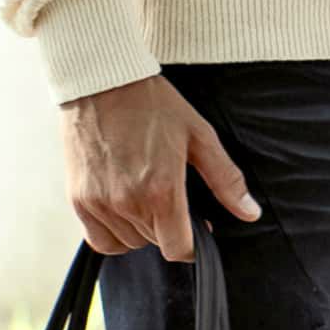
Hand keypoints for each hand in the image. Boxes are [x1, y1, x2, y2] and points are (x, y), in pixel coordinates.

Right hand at [60, 73, 262, 262]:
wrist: (102, 81)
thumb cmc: (152, 104)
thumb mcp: (198, 135)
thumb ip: (225, 179)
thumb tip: (250, 213)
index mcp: (161, 190)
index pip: (178, 248)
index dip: (192, 242)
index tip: (195, 225)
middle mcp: (128, 202)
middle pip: (155, 243)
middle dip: (168, 227)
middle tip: (169, 194)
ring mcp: (99, 203)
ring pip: (128, 243)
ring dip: (141, 229)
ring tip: (144, 193)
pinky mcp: (78, 199)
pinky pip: (99, 240)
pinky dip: (113, 233)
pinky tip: (122, 207)